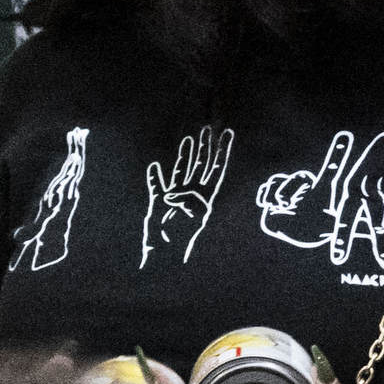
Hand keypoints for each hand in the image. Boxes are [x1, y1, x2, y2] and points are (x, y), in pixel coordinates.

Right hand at [141, 124, 226, 268]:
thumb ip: (188, 200)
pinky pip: (157, 186)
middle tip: (208, 130)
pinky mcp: (158, 203)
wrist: (165, 254)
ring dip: (185, 156)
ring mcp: (175, 197)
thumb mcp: (193, 218)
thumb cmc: (182, 238)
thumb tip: (173, 192)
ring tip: (190, 139)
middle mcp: (192, 194)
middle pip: (201, 165)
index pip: (216, 168)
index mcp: (205, 196)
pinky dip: (156, 177)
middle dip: (205, 148)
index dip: (222, 151)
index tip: (227, 134)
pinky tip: (156, 167)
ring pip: (182, 171)